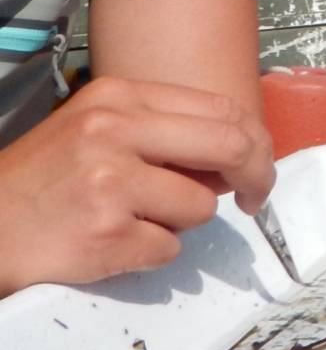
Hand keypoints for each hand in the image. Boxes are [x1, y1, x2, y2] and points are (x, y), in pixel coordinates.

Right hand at [0, 76, 274, 294]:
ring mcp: (110, 182)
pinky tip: (110, 243)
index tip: (257, 166)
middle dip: (255, 176)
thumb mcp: (96, 130)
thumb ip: (162, 133)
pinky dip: (150, 252)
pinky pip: (169, 248)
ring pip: (201, 206)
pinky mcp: (106, 232)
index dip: (254, 142)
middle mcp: (114, 131)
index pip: (223, 109)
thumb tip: (235, 159)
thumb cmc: (43, 181)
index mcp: (119, 97)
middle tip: (253, 198)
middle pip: (230, 145)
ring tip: (130, 219)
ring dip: (179, 223)